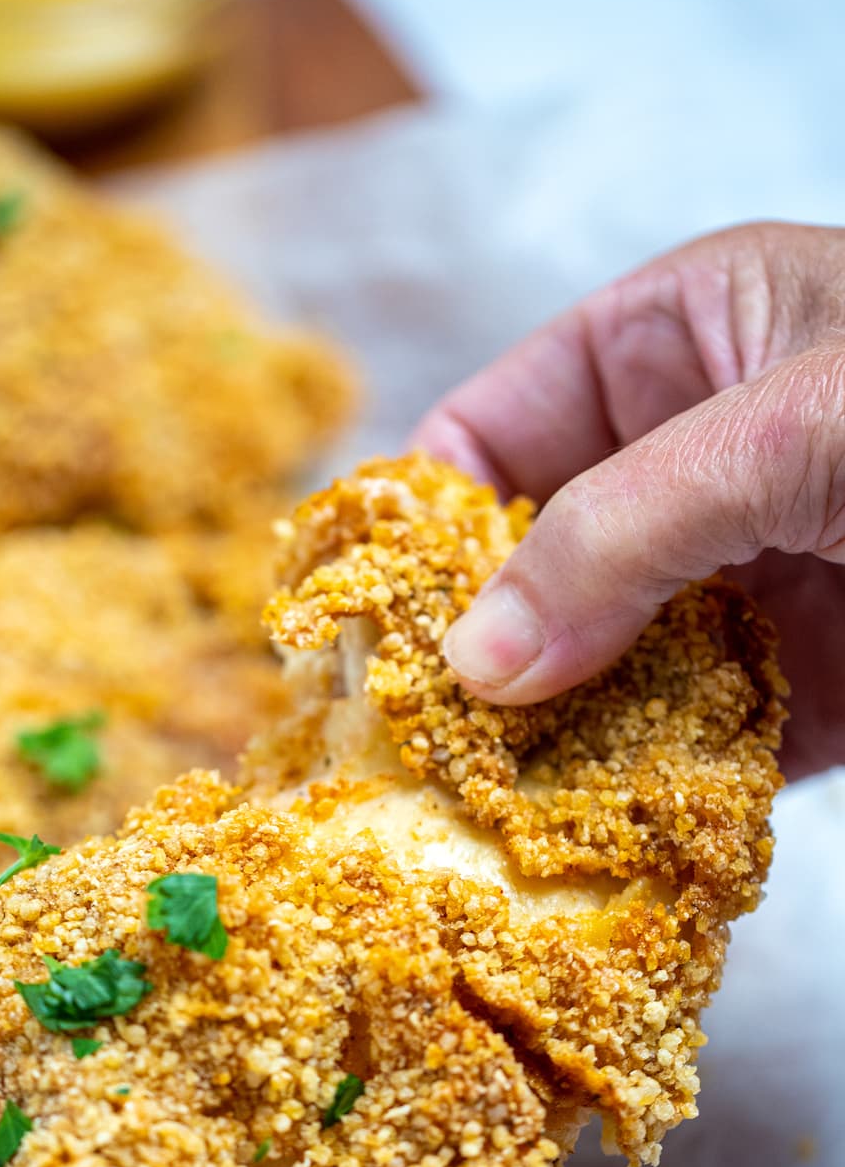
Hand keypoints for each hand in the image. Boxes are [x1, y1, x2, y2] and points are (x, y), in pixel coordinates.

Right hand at [412, 221, 844, 776]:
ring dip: (558, 734)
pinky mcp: (825, 678)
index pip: (503, 418)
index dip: (429, 510)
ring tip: (481, 803)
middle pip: (545, 557)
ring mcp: (768, 573)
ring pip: (617, 661)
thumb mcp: (783, 431)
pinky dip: (660, 791)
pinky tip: (600, 833)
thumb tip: (474, 658)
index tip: (367, 611)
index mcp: (690, 334)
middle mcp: (711, 458)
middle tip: (412, 733)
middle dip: (484, 642)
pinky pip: (713, 744)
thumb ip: (619, 533)